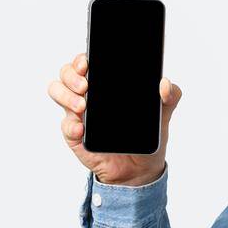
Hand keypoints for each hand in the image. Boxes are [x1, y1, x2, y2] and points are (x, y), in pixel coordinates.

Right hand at [49, 51, 181, 185]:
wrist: (139, 169)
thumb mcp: (162, 115)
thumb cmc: (145, 135)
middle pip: (66, 73)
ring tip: (83, 106)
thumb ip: (170, 96)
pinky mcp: (75, 134)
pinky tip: (82, 128)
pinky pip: (65, 125)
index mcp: (105, 84)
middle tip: (85, 85)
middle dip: (71, 75)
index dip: (81, 58)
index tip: (86, 62)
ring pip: (57, 92)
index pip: (86, 62)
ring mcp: (78, 114)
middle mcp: (87, 94)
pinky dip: (71, 125)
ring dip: (66, 96)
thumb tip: (165, 84)